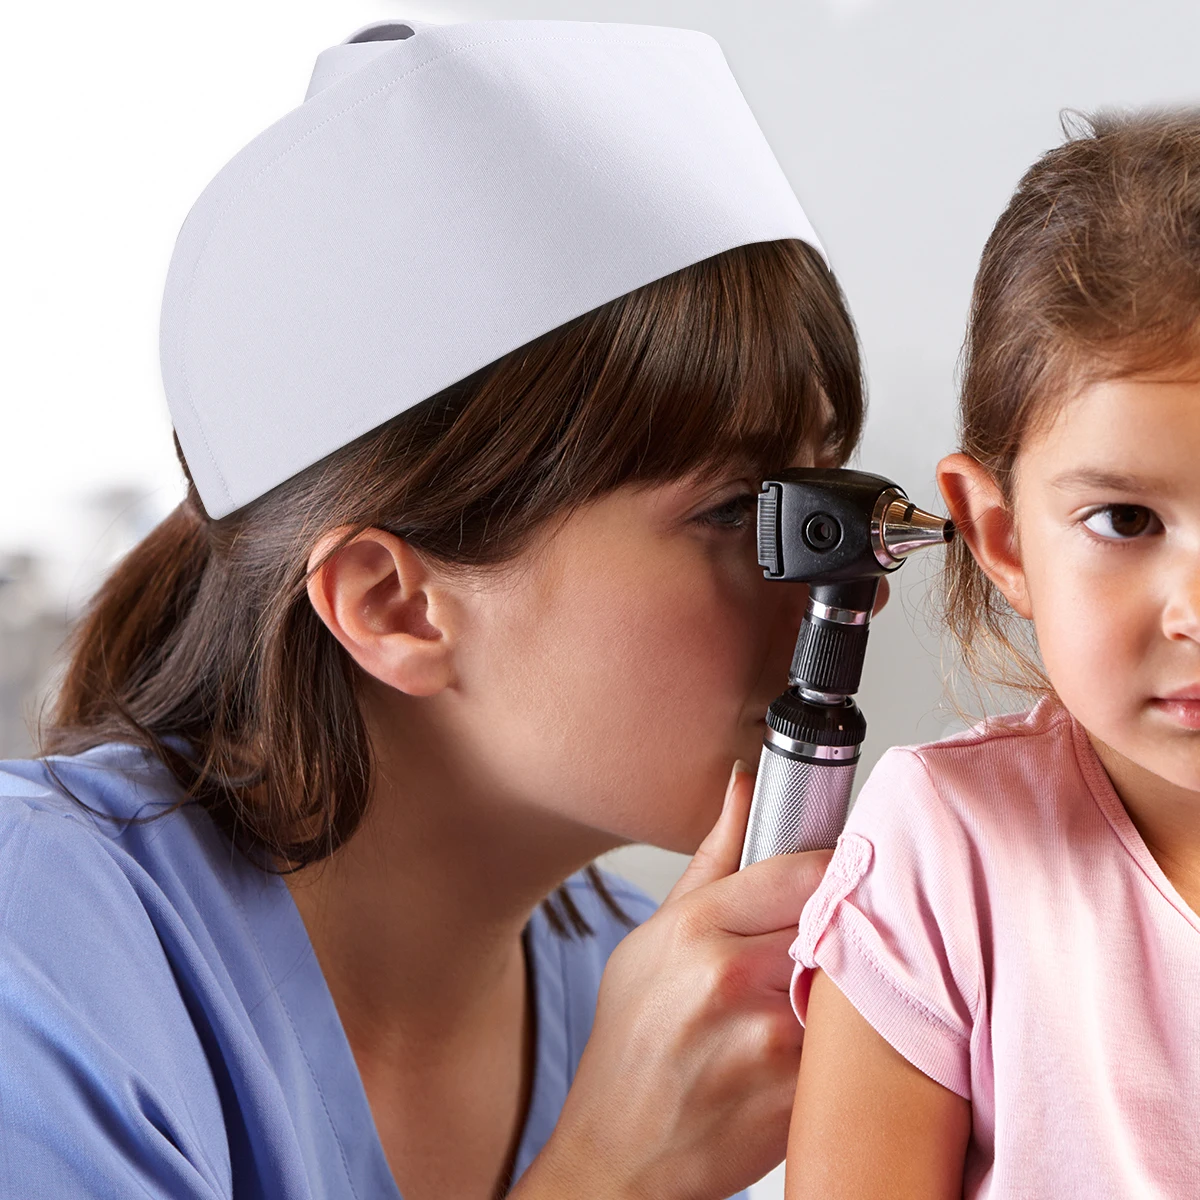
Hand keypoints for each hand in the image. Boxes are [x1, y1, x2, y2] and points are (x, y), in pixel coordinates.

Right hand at [513, 762, 832, 1199]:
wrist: (620, 1158)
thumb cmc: (630, 1046)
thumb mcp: (652, 940)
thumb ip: (712, 860)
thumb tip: (744, 784)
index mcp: (695, 929)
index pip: (801, 869)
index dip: (833, 865)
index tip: (842, 870)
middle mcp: (732, 976)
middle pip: (833, 919)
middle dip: (838, 924)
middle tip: (828, 935)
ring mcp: (770, 1039)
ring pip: (848, 980)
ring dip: (844, 982)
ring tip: (810, 995)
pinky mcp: (800, 1093)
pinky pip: (848, 1044)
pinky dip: (843, 1040)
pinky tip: (810, 1048)